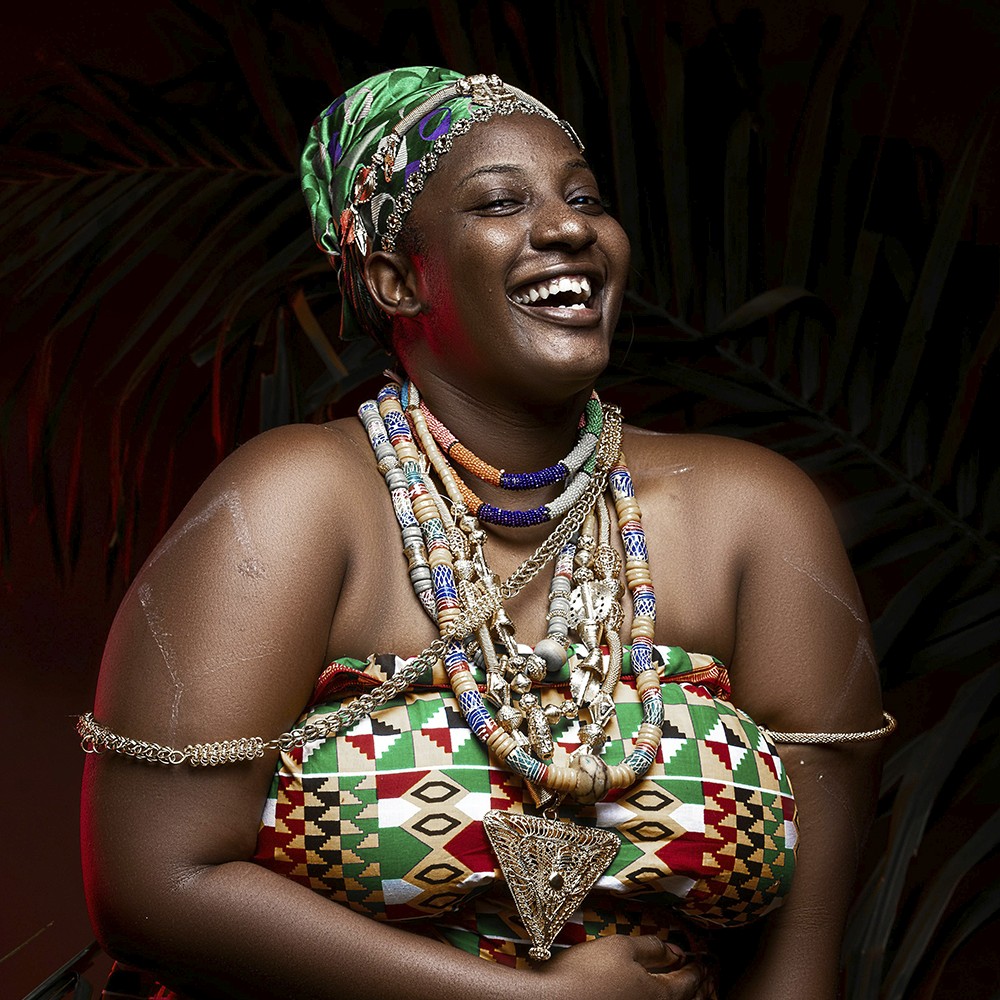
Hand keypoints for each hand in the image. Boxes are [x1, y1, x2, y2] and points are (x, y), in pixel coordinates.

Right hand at [534, 934, 714, 999]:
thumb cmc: (587, 972)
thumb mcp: (621, 948)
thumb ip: (651, 948)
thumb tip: (675, 951)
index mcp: (658, 996)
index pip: (687, 983)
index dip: (696, 969)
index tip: (702, 960)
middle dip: (694, 988)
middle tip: (701, 976)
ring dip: (676, 996)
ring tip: (680, 986)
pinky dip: (657, 999)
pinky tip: (646, 991)